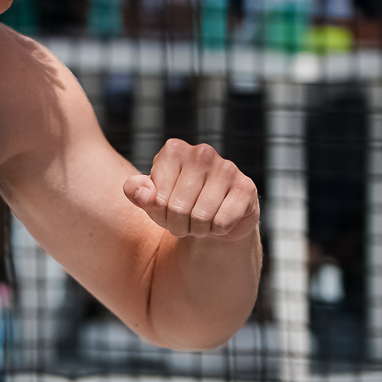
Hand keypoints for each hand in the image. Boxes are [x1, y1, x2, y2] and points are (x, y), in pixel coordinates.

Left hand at [123, 139, 258, 242]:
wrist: (214, 218)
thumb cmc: (177, 203)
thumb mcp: (150, 197)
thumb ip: (136, 191)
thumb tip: (147, 194)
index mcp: (174, 150)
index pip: (157, 197)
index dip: (158, 213)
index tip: (165, 210)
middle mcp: (201, 153)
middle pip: (178, 208)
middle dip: (177, 224)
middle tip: (183, 222)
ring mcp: (227, 168)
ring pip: (200, 217)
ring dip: (197, 229)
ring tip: (199, 222)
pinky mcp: (246, 187)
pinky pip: (222, 222)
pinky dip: (217, 230)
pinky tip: (219, 221)